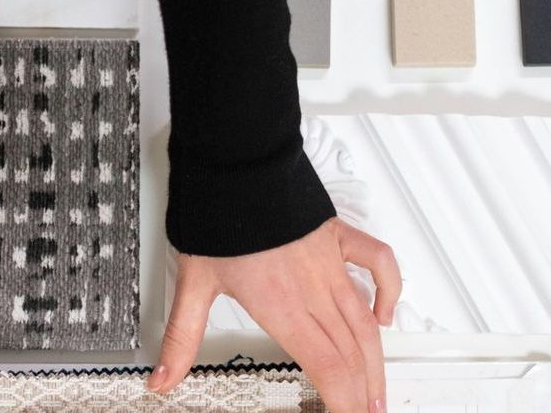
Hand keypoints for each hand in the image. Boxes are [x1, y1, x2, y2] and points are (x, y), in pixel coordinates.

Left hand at [151, 218, 401, 412]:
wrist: (238, 162)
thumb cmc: (219, 214)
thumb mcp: (193, 281)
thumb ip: (181, 338)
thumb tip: (162, 378)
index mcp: (282, 304)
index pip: (327, 366)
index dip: (343, 401)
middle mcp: (312, 287)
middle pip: (352, 352)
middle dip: (363, 393)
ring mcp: (330, 263)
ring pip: (366, 320)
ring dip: (377, 360)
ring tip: (379, 392)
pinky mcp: (337, 237)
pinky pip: (378, 264)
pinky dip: (389, 291)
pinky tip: (384, 314)